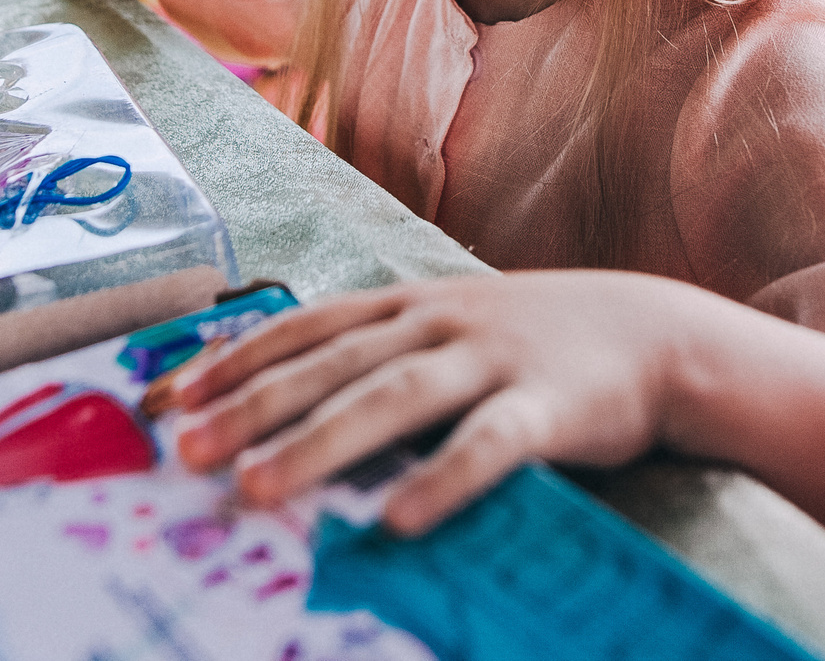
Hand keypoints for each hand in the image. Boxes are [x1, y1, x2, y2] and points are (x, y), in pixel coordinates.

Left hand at [167, 271, 724, 534]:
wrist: (657, 333)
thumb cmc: (535, 344)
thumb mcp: (450, 330)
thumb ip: (379, 356)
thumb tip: (286, 407)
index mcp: (407, 304)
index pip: (303, 326)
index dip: (232, 359)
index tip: (167, 398)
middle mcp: (438, 322)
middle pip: (331, 365)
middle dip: (251, 407)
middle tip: (185, 450)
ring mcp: (493, 360)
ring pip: (392, 400)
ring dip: (318, 445)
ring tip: (257, 489)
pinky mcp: (549, 407)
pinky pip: (488, 447)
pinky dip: (440, 481)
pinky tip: (397, 520)